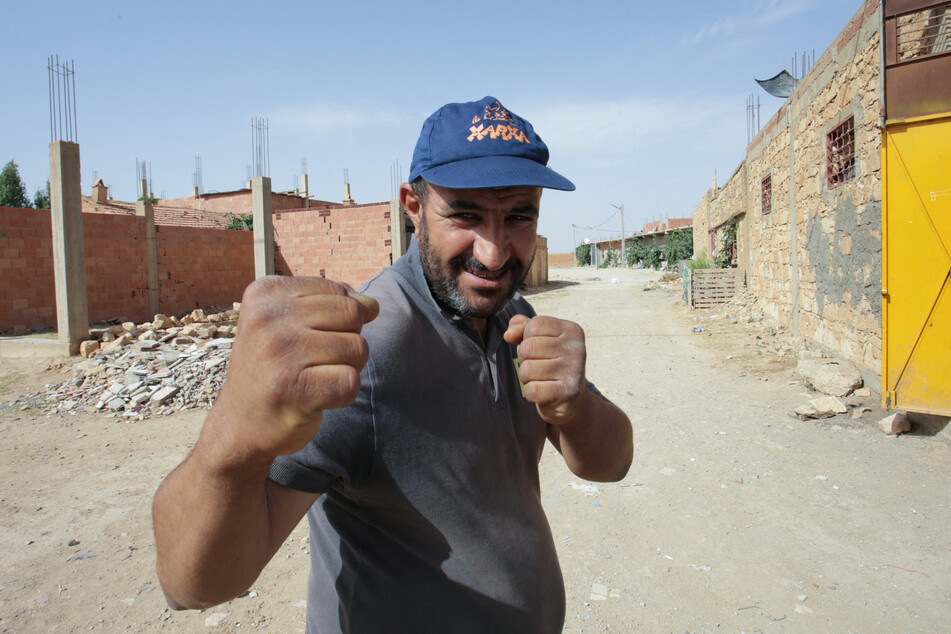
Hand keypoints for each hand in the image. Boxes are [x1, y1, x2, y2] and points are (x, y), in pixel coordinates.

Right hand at [212, 276, 378, 458]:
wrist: (240, 426)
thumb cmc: (274, 368)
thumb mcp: (290, 322)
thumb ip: (332, 303)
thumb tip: (372, 305)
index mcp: (265, 294)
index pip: (338, 291)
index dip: (338, 319)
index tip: (306, 339)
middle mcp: (267, 318)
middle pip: (353, 314)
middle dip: (348, 339)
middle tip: (317, 361)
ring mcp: (279, 353)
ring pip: (358, 347)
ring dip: (347, 368)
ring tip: (314, 379)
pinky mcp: (294, 389)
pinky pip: (351, 381)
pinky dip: (344, 394)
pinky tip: (316, 399)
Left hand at [503, 314, 587, 424]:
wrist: (570, 397)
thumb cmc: (550, 362)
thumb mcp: (539, 338)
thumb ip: (522, 327)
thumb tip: (509, 335)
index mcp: (572, 330)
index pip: (534, 325)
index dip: (527, 337)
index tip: (538, 348)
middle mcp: (576, 348)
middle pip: (528, 347)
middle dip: (524, 358)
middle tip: (538, 365)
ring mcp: (573, 371)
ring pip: (527, 369)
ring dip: (527, 377)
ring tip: (541, 378)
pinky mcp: (567, 392)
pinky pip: (532, 390)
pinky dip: (530, 392)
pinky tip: (543, 391)